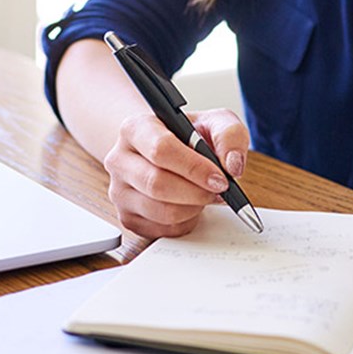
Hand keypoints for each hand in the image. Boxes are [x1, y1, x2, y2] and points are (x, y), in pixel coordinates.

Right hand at [103, 108, 249, 238]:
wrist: (169, 152)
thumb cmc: (190, 136)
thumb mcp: (215, 123)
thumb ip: (230, 135)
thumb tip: (232, 165)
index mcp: (135, 128)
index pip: (160, 149)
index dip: (194, 168)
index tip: (220, 178)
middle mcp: (120, 160)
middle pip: (157, 184)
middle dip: (197, 192)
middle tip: (219, 191)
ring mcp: (120, 192)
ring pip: (161, 211)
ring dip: (194, 208)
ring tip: (205, 195)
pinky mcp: (128, 218)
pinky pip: (162, 230)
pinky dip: (186, 222)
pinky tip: (191, 206)